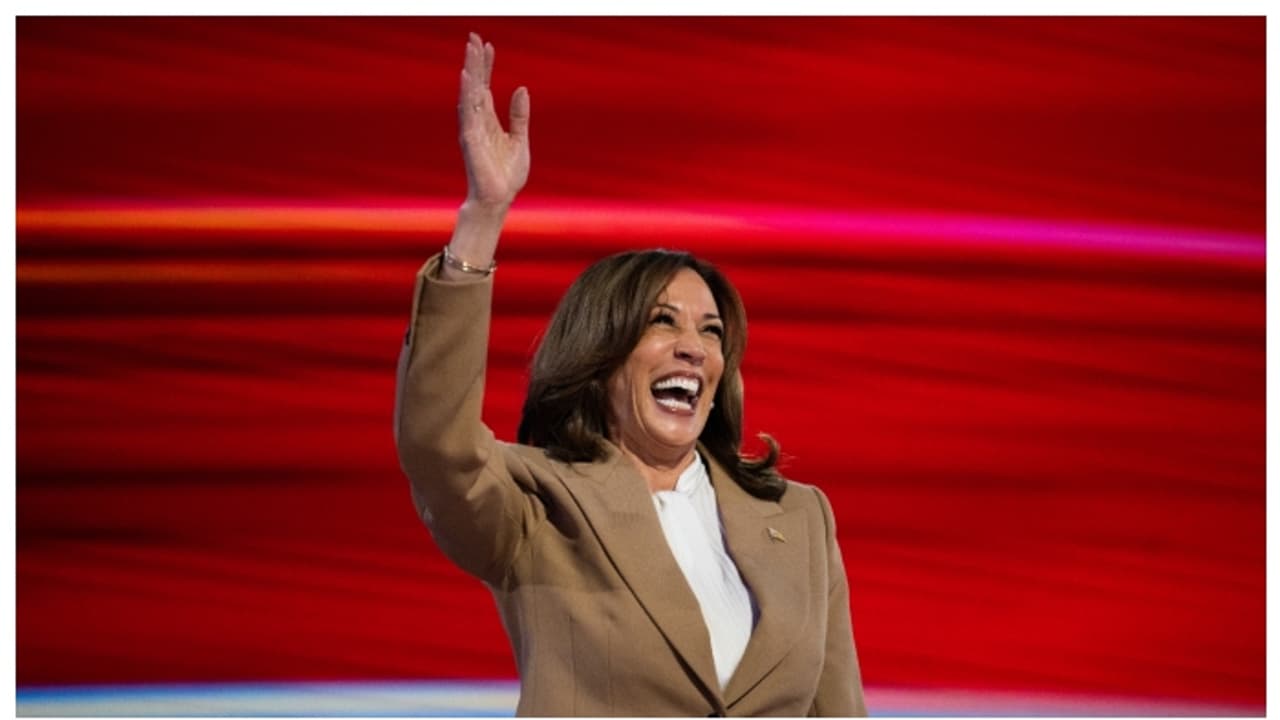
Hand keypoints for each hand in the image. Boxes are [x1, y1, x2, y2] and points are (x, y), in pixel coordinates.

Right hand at [458, 33, 529, 210]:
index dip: (486, 66)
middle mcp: (477, 121)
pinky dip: (467, 94)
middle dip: (475, 61)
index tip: (488, 45)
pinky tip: (467, 77)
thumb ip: (519, 115)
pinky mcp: (470, 139)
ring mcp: (472, 129)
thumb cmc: (507, 174)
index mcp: (488, 120)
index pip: (485, 86)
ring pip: (470, 94)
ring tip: (470, 49)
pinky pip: (467, 112)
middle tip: (474, 37)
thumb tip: (521, 89)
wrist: (500, 199)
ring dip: (470, 71)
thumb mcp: (520, 139)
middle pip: (475, 85)